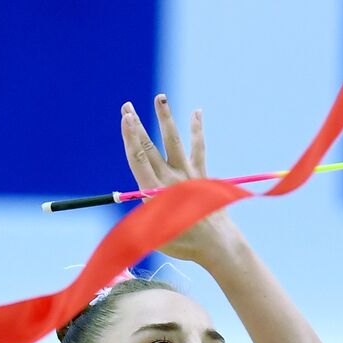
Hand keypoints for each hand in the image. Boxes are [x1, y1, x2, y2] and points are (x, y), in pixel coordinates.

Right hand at [120, 95, 242, 265]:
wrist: (216, 245)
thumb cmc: (182, 245)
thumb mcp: (153, 237)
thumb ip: (138, 218)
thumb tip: (130, 202)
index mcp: (154, 193)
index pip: (138, 160)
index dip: (130, 138)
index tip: (125, 120)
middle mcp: (170, 179)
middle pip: (150, 148)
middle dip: (137, 126)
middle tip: (127, 107)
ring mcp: (188, 175)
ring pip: (174, 141)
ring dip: (165, 119)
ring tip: (160, 98)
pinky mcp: (202, 175)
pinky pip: (198, 148)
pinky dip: (197, 130)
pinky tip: (197, 112)